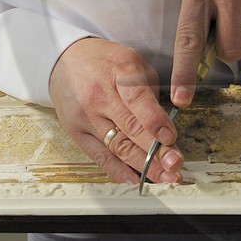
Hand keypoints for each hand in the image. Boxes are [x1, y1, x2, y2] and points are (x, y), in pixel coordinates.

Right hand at [48, 37, 182, 184]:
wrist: (65, 60)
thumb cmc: (105, 61)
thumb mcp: (132, 61)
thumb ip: (150, 90)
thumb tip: (166, 123)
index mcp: (118, 72)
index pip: (137, 100)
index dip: (155, 121)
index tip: (170, 139)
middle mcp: (99, 96)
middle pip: (130, 128)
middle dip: (155, 151)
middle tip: (175, 165)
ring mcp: (86, 116)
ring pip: (117, 147)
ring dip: (143, 166)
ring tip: (164, 177)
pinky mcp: (76, 132)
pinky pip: (99, 157)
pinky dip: (118, 171)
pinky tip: (135, 180)